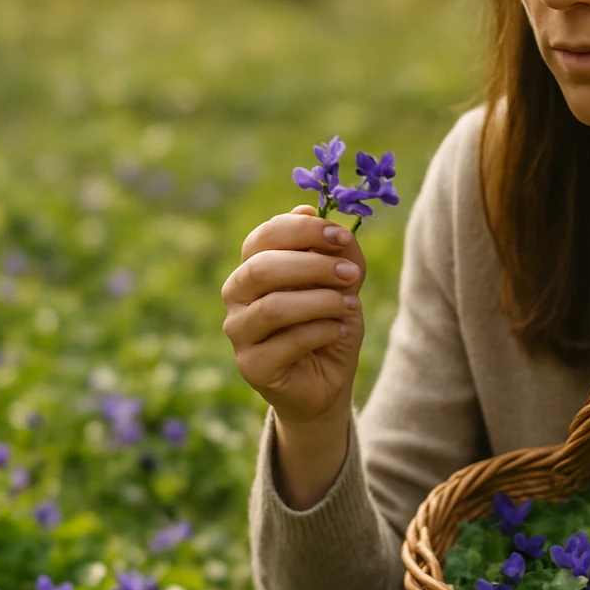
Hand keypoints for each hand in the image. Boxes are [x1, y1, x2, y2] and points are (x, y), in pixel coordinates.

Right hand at [221, 204, 366, 427]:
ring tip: (351, 307)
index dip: (304, 230)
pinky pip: (287, 341)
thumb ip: (333, 250)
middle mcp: (237, 294)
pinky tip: (341, 330)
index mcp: (254, 264)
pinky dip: (322, 331)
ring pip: (274, 306)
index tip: (342, 237)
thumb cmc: (329, 323)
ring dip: (322, 302)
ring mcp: (238, 330)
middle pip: (263, 268)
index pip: (266, 235)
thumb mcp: (342, 282)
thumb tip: (309, 208)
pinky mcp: (250, 365)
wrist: (328, 380)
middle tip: (352, 275)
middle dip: (314, 267)